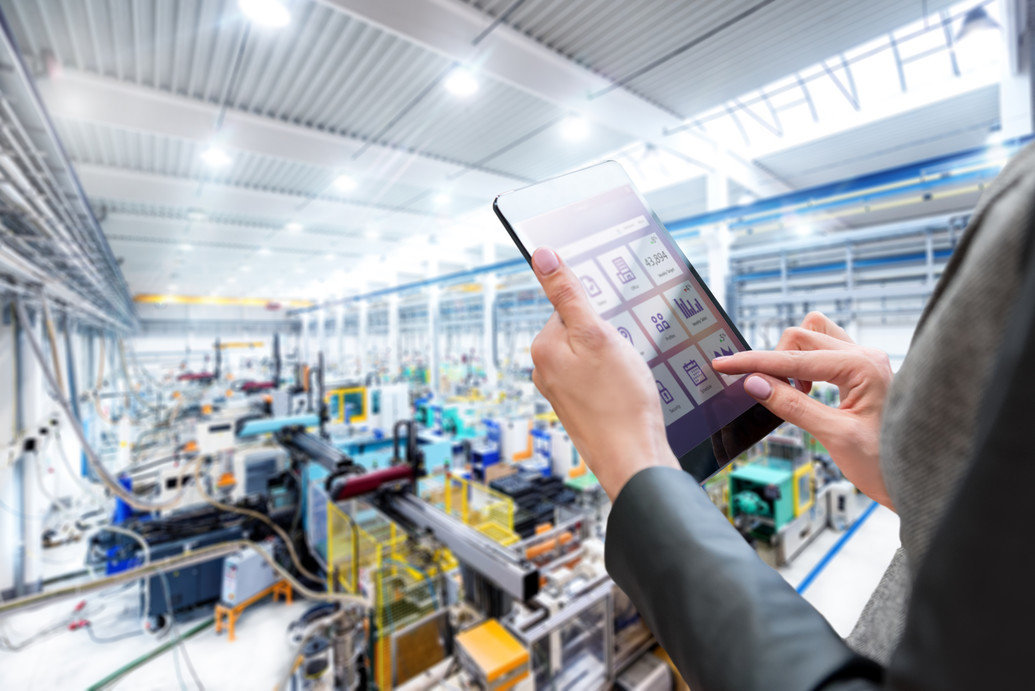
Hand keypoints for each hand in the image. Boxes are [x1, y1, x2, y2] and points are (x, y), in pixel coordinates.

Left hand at [528, 248, 679, 499]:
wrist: (634, 459)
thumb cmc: (621, 401)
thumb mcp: (597, 335)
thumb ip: (569, 294)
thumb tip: (541, 256)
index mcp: (543, 347)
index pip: (570, 306)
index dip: (599, 312)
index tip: (616, 327)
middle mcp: (545, 369)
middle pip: (580, 329)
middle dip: (606, 335)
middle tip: (625, 356)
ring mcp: (561, 391)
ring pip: (592, 354)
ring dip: (614, 357)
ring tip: (628, 377)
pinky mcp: (579, 407)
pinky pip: (597, 377)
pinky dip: (615, 378)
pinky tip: (628, 391)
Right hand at [712, 312, 893, 508]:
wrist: (921, 479)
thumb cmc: (887, 463)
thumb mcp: (834, 437)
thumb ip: (792, 406)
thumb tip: (755, 383)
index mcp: (863, 367)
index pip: (794, 359)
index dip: (753, 363)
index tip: (723, 364)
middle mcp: (866, 355)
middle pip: (802, 337)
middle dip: (775, 360)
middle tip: (766, 393)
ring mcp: (866, 361)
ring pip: (814, 336)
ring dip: (792, 357)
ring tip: (792, 391)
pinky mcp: (863, 372)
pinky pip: (825, 351)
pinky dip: (806, 364)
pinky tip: (806, 391)